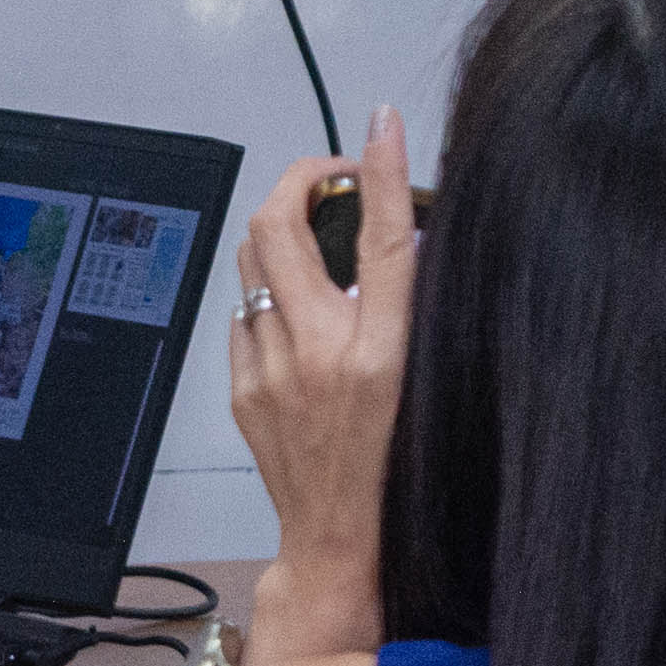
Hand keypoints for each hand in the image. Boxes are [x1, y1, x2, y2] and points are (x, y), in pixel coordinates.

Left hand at [227, 115, 415, 665]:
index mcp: (381, 353)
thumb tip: (403, 233)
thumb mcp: (423, 375)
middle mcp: (320, 355)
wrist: (340, 540)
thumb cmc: (396, 466)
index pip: (386, 240)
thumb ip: (409, 303)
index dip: (381, 171)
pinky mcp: (242, 388)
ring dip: (281, 231)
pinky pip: (243, 311)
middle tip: (333, 184)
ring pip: (252, 258)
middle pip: (284, 225)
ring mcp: (270, 371)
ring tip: (317, 239)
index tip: (382, 126)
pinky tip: (296, 311)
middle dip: (302, 183)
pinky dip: (268, 291)